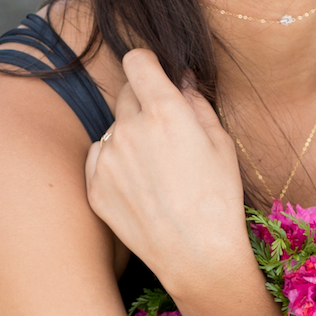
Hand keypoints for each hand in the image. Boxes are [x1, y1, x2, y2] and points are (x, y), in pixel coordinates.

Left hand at [85, 48, 249, 289]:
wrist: (196, 255)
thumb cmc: (218, 198)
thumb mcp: (220, 142)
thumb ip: (196, 102)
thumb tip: (180, 79)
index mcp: (165, 111)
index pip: (137, 61)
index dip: (147, 63)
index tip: (155, 73)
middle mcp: (129, 128)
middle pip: (127, 93)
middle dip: (144, 102)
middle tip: (166, 131)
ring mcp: (108, 158)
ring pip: (115, 128)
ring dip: (131, 136)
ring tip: (157, 170)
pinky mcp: (94, 185)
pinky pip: (101, 156)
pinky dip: (116, 162)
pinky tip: (142, 186)